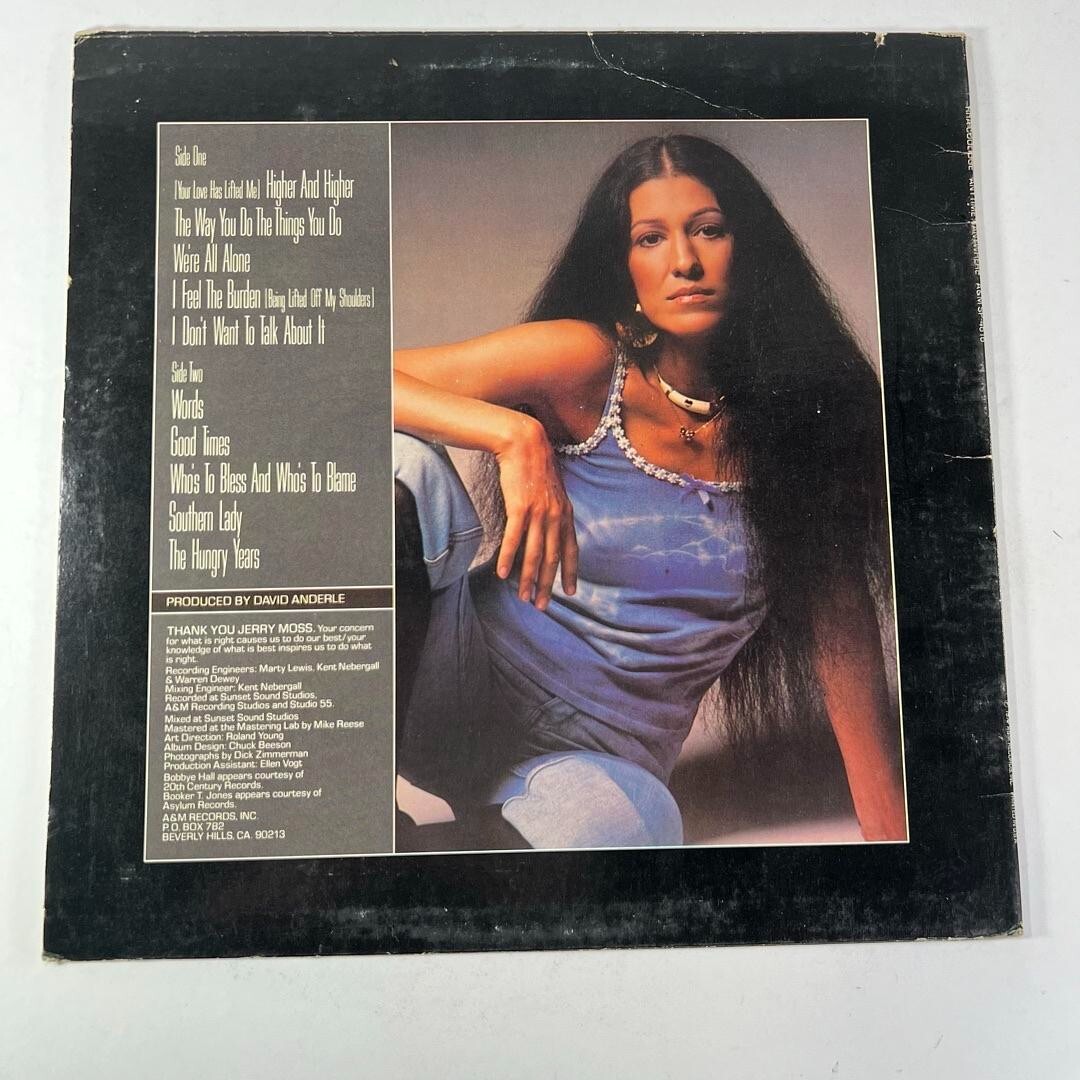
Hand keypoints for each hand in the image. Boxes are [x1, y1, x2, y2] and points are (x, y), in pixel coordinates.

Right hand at [494, 416, 577, 610]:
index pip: (571, 549)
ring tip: (524, 597)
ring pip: (534, 554)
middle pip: (552, 558)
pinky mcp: (520, 507)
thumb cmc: (534, 464)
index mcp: (564, 512)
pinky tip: (502, 574)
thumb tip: (548, 527)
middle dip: (548, 584)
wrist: (524, 442)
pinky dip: (508, 558)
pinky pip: (514, 539)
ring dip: (529, 579)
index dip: (570, 571)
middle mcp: (555, 516)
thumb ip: (552, 510)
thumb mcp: (552, 489)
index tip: (570, 591)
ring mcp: (539, 512)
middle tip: (543, 605)